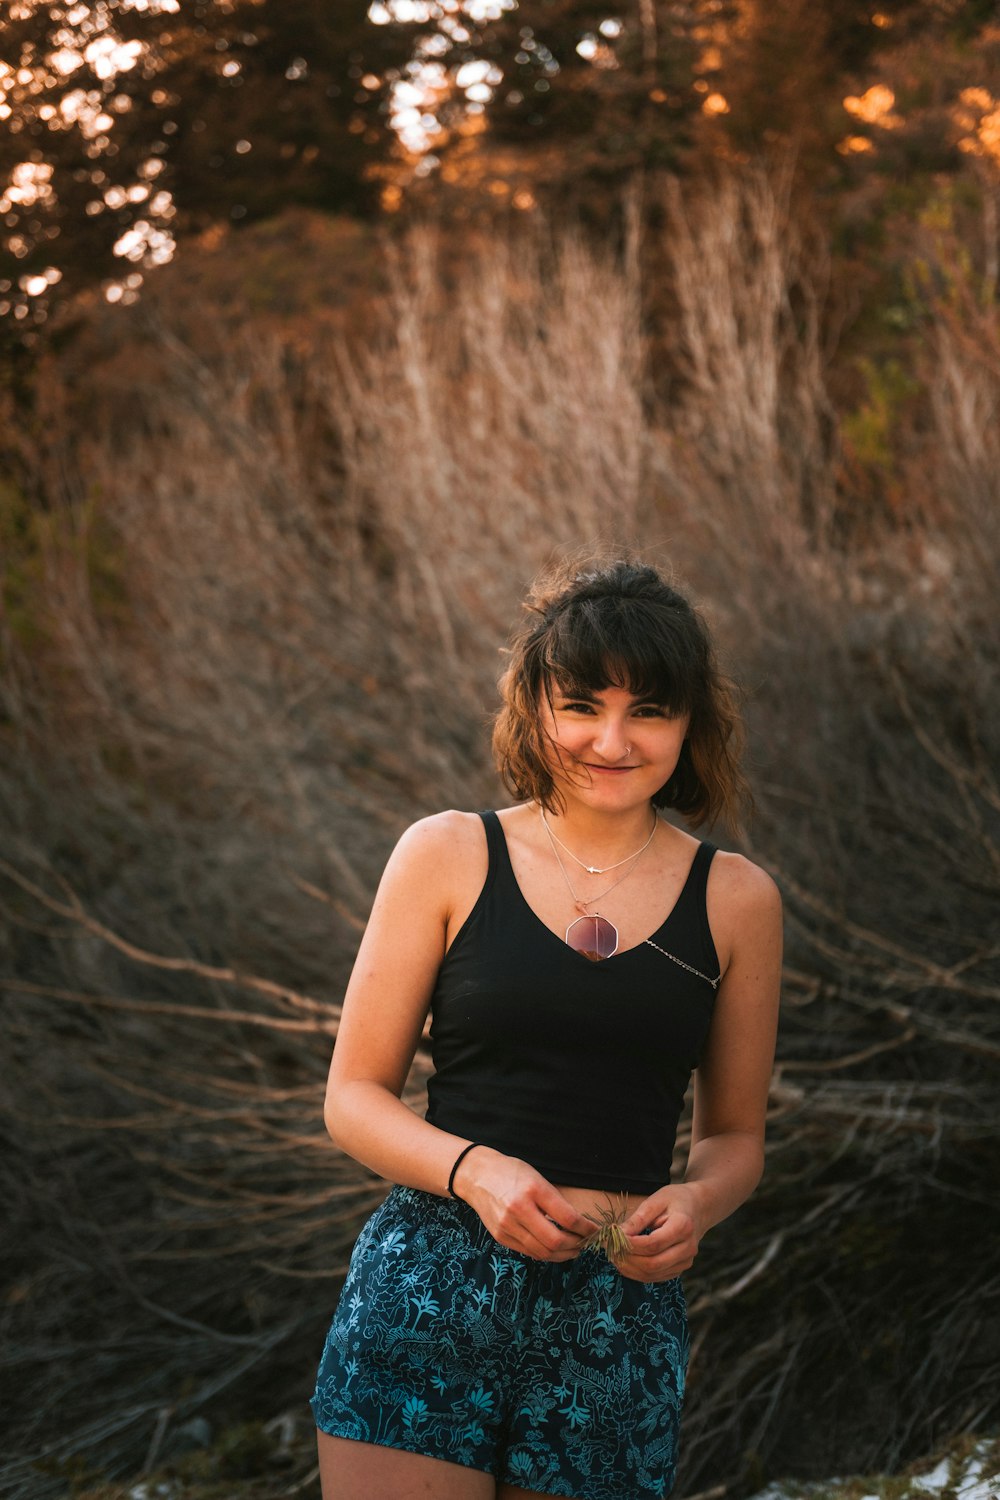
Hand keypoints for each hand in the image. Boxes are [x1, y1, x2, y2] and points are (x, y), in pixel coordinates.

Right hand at [453, 1147, 592, 1261]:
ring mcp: (507, 1226)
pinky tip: (554, 1249)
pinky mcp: (501, 1237)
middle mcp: (519, 1210)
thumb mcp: (538, 1178)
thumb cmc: (511, 1172)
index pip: (568, 1218)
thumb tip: (578, 1224)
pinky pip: (529, 1252)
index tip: (595, 1230)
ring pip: (542, 1252)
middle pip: (555, 1241)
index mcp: (533, 1190)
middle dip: (576, 1245)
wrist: (477, 1176)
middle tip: (586, 1243)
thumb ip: (555, 1201)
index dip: (586, 1228)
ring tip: (573, 1249)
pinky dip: (545, 1253)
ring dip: (562, 1254)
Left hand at [616, 1184, 702, 1282]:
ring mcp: (686, 1261)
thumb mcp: (656, 1200)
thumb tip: (618, 1234)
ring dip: (629, 1269)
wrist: (698, 1208)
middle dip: (627, 1259)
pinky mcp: (680, 1268)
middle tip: (608, 1249)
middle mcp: (688, 1248)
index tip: (612, 1237)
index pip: (653, 1244)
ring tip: (613, 1256)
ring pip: (653, 1274)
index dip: (630, 1244)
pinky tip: (625, 1262)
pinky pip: (656, 1277)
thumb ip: (638, 1218)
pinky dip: (637, 1273)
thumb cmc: (675, 1200)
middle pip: (653, 1264)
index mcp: (683, 1226)